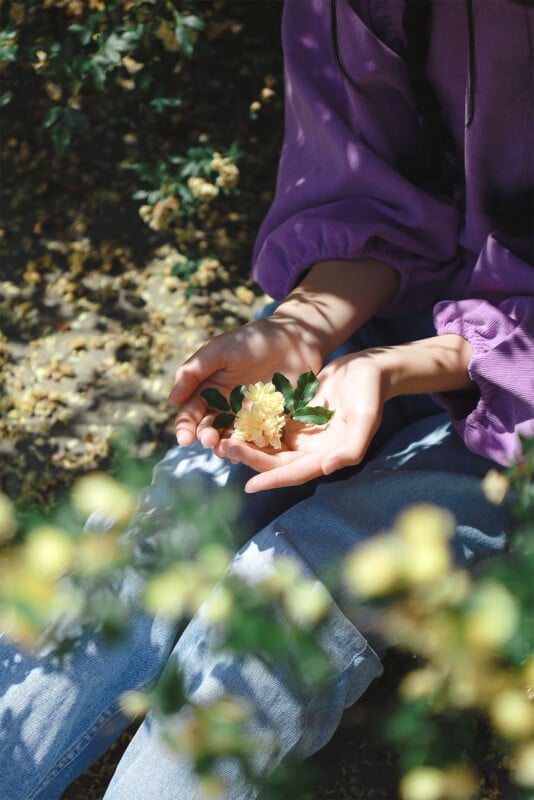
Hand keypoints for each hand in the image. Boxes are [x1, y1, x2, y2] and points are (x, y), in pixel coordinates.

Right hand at [168, 315, 322, 447]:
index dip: (184, 428)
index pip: (190, 413)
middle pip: (208, 428)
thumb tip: (171, 400)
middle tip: (209, 440)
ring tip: (225, 450)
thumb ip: (193, 372)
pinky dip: (250, 446)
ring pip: (230, 437)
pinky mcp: (267, 421)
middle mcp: (223, 406)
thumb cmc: (251, 340)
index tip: (184, 439)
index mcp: (206, 390)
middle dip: (205, 436)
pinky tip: (248, 451)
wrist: (292, 338)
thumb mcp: (218, 350)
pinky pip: (256, 437)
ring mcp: (245, 416)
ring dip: (225, 446)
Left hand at [216, 333, 473, 490]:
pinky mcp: (294, 415)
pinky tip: (234, 418)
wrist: (369, 369)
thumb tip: (327, 469)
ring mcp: (301, 433)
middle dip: (251, 458)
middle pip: (276, 461)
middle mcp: (311, 450)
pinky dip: (253, 423)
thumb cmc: (371, 394)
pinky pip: (269, 423)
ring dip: (248, 444)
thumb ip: (351, 448)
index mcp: (327, 456)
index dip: (273, 480)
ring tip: (224, 439)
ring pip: (269, 444)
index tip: (250, 486)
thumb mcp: (366, 419)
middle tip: (227, 450)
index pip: (295, 473)